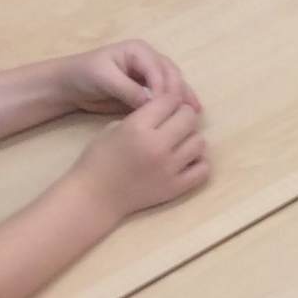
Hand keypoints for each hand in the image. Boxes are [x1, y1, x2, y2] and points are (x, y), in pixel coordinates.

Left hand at [56, 40, 200, 115]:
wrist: (69, 86)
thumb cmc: (83, 75)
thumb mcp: (104, 79)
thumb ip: (129, 90)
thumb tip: (151, 103)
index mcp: (139, 51)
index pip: (158, 69)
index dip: (164, 88)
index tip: (165, 107)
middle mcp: (149, 59)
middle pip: (171, 75)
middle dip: (179, 92)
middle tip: (184, 112)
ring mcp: (150, 74)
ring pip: (174, 84)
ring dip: (183, 98)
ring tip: (193, 114)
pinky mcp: (148, 89)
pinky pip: (167, 95)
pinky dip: (177, 103)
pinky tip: (189, 113)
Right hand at [68, 94, 208, 221]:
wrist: (94, 197)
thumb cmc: (98, 160)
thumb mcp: (114, 128)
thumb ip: (142, 117)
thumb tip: (167, 111)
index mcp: (138, 127)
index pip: (170, 101)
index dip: (169, 100)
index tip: (166, 107)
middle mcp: (157, 145)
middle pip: (189, 118)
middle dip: (183, 116)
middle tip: (175, 123)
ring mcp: (169, 168)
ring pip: (199, 142)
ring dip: (191, 139)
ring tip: (179, 143)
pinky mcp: (177, 187)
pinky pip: (203, 169)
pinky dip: (198, 163)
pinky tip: (186, 161)